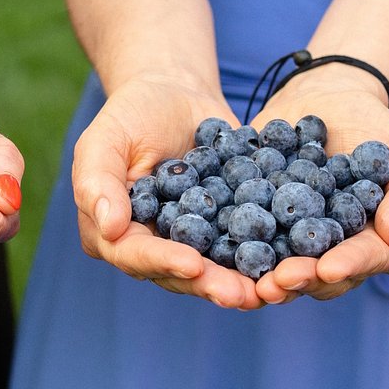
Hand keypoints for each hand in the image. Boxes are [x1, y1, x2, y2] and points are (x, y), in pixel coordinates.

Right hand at [72, 74, 261, 308]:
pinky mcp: (223, 229)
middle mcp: (151, 246)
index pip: (135, 255)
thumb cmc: (131, 113)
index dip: (164, 262)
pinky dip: (265, 257)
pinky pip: (243, 247)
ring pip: (214, 269)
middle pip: (179, 273)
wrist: (175, 92)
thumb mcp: (104, 138)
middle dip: (210, 284)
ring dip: (242, 282)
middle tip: (241, 295)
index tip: (193, 265)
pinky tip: (290, 263)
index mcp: (111, 233)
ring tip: (269, 290)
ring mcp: (190, 242)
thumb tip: (109, 228)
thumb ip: (99, 181)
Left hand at [250, 69, 388, 303]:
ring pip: (282, 270)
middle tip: (277, 282)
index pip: (364, 260)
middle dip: (300, 281)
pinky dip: (232, 251)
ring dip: (264, 279)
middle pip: (320, 277)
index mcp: (375, 244)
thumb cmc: (377, 127)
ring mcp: (295, 243)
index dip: (347, 265)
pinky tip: (216, 252)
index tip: (329, 267)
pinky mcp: (261, 225)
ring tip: (250, 280)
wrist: (326, 96)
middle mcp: (334, 252)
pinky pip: (246, 242)